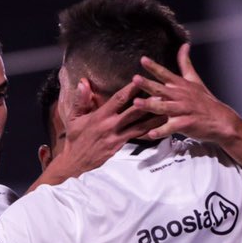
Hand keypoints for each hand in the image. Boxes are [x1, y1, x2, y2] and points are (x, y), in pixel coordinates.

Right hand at [39, 78, 162, 186]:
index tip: (140, 79)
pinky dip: (149, 132)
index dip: (130, 89)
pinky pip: (137, 137)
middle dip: (148, 102)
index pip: (118, 100)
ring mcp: (117, 137)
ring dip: (154, 118)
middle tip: (163, 93)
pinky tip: (160, 128)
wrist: (75, 162)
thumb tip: (83, 83)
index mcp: (100, 116)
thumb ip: (81, 100)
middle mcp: (111, 126)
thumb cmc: (75, 138)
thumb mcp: (73, 118)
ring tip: (168, 110)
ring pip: (139, 126)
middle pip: (134, 112)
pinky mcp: (120, 147)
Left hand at [131, 43, 239, 143]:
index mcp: (181, 85)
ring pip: (164, 107)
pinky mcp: (186, 124)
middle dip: (148, 84)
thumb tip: (184, 46)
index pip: (165, 74)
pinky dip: (161, 131)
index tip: (143, 60)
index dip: (154, 66)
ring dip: (150, 105)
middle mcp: (180, 96)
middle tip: (135, 79)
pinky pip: (171, 127)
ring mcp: (183, 110)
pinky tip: (151, 134)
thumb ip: (185, 63)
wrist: (221, 120)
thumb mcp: (195, 79)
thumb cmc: (205, 101)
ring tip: (136, 103)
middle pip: (161, 89)